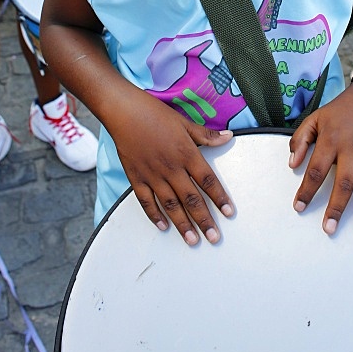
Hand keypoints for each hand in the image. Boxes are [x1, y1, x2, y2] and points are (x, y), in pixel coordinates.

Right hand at [111, 91, 234, 245]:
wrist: (123, 111)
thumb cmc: (153, 113)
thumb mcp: (183, 121)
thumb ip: (206, 135)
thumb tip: (228, 137)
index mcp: (186, 153)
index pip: (207, 180)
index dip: (219, 198)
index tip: (229, 213)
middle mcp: (171, 167)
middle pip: (191, 198)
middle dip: (204, 220)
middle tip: (214, 237)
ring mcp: (152, 174)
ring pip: (170, 205)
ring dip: (183, 224)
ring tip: (192, 240)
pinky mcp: (136, 178)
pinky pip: (146, 201)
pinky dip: (155, 215)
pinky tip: (163, 226)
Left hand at [288, 81, 352, 233]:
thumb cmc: (337, 112)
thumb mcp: (313, 119)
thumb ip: (300, 140)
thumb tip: (292, 164)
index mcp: (331, 139)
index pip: (316, 169)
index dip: (307, 190)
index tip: (298, 207)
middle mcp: (352, 147)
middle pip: (344, 181)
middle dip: (336, 206)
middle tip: (329, 228)